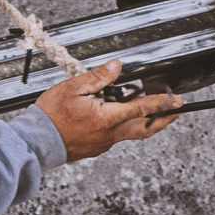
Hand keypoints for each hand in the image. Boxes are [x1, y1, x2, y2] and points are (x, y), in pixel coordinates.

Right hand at [36, 59, 181, 161]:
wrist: (37, 142)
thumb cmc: (50, 116)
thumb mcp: (71, 89)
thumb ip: (97, 77)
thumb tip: (115, 66)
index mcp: (106, 117)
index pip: (142, 109)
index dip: (162, 103)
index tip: (177, 100)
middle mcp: (110, 134)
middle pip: (146, 128)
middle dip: (165, 119)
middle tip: (178, 112)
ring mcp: (104, 143)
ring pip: (132, 133)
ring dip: (145, 122)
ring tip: (153, 113)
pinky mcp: (96, 148)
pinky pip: (116, 137)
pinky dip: (124, 127)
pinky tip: (116, 118)